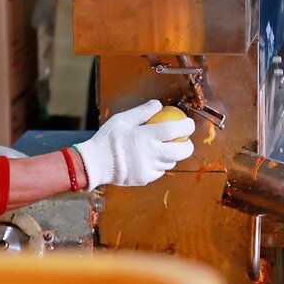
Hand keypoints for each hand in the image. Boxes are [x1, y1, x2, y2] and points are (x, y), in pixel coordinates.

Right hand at [74, 99, 193, 189]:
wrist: (95, 164)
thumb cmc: (107, 139)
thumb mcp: (122, 119)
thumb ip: (142, 111)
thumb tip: (158, 104)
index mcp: (147, 137)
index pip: (175, 129)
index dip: (187, 126)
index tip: (188, 123)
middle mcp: (151, 154)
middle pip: (181, 152)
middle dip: (188, 146)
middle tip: (185, 140)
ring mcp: (149, 168)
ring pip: (170, 162)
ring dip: (171, 155)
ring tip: (164, 148)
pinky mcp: (145, 178)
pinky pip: (158, 171)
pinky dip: (158, 165)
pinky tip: (151, 159)